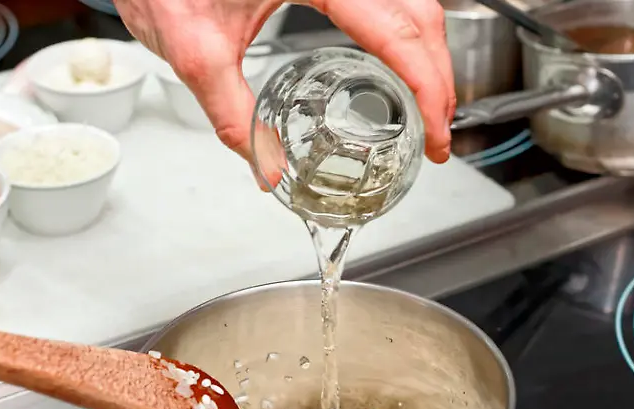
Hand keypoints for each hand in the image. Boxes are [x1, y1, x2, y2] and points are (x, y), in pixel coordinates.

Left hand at [115, 0, 454, 163]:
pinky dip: (405, 32)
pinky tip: (400, 65)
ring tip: (427, 106)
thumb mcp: (194, 51)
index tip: (436, 132)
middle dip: (440, 75)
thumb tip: (267, 167)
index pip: (395, 30)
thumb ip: (232, 113)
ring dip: (427, 52)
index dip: (428, 86)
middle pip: (418, 12)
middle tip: (438, 132)